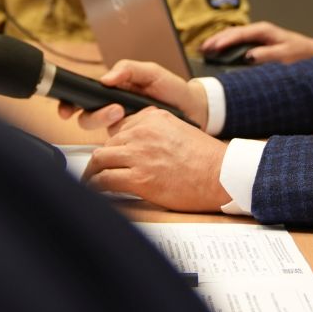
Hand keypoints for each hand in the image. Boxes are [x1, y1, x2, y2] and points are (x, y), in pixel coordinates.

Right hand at [56, 58, 208, 129]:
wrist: (195, 109)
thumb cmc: (173, 88)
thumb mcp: (151, 72)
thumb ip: (128, 70)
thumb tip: (105, 78)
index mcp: (113, 91)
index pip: (83, 97)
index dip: (69, 104)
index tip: (67, 109)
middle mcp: (112, 110)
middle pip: (86, 118)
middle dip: (95, 115)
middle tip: (116, 109)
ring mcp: (121, 127)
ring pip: (99, 132)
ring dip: (107, 123)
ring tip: (125, 114)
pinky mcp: (132, 140)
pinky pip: (117, 144)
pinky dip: (122, 138)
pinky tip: (135, 130)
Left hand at [85, 108, 231, 211]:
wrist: (221, 175)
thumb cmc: (206, 159)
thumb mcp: (180, 131)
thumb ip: (156, 132)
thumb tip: (138, 145)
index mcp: (153, 119)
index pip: (120, 129)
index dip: (114, 146)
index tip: (110, 156)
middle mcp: (142, 133)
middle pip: (107, 144)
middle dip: (100, 160)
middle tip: (96, 171)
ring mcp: (139, 155)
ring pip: (100, 160)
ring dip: (92, 173)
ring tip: (90, 182)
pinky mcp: (138, 178)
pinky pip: (105, 181)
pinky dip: (95, 187)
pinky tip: (95, 192)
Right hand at [199, 21, 312, 65]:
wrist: (312, 53)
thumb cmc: (300, 54)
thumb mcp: (285, 55)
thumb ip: (267, 55)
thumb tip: (248, 56)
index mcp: (264, 31)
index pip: (239, 34)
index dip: (224, 40)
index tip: (212, 48)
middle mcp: (259, 31)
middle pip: (232, 32)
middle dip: (216, 39)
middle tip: (201, 49)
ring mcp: (257, 36)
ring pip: (233, 36)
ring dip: (219, 41)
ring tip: (204, 49)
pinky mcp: (257, 43)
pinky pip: (238, 42)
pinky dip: (226, 45)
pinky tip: (218, 51)